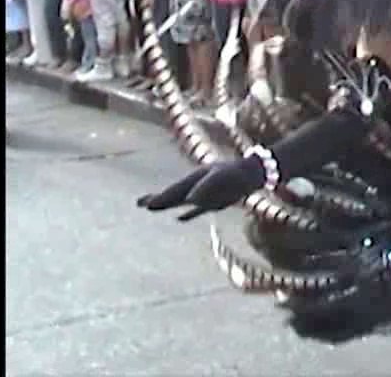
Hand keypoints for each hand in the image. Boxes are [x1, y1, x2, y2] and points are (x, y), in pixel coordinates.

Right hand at [136, 157, 266, 221]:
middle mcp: (196, 187)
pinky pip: (197, 210)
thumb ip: (206, 187)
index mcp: (195, 180)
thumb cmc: (235, 173)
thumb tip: (191, 200)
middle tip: (139, 203)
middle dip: (157, 200)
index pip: (174, 191)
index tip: (146, 203)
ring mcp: (203, 194)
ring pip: (181, 202)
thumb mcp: (221, 178)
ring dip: (167, 205)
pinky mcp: (213, 203)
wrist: (251, 173)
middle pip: (173, 195)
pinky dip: (189, 214)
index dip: (160, 198)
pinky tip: (179, 219)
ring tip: (150, 206)